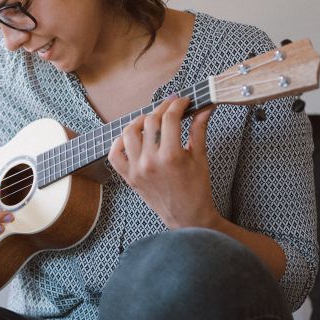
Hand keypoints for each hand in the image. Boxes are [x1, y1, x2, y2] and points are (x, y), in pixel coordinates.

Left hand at [109, 97, 216, 229]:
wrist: (187, 218)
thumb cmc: (197, 190)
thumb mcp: (200, 157)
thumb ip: (199, 129)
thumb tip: (205, 107)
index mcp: (171, 156)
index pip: (169, 118)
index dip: (177, 104)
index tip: (183, 101)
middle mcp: (150, 161)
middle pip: (150, 122)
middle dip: (162, 109)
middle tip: (171, 106)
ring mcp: (136, 170)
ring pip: (128, 133)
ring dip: (140, 121)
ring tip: (151, 120)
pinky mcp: (129, 177)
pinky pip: (114, 154)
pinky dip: (120, 142)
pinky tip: (133, 137)